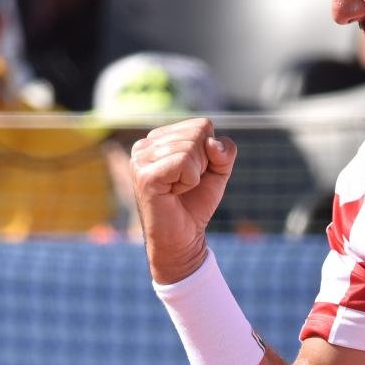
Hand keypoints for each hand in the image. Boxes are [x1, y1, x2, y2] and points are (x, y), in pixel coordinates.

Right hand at [129, 118, 237, 283]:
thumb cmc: (195, 203)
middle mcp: (145, 145)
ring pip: (191, 147)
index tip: (194, 174)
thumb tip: (213, 143)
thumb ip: (224, 151)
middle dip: (204, 163)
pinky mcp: (145, 175)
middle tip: (187, 184)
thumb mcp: (218, 171)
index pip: (201, 125)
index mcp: (158, 138)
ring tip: (179, 189)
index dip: (210, 152)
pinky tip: (174, 192)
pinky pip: (184, 162)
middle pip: (198, 133)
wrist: (183, 238)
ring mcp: (141, 159)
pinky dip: (189, 181)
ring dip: (195, 174)